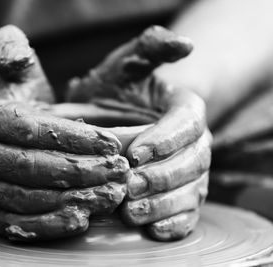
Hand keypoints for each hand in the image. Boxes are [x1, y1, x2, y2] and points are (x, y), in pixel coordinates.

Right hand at [0, 26, 129, 240]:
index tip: (113, 144)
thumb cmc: (16, 108)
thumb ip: (13, 56)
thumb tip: (12, 45)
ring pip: (29, 198)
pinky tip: (81, 221)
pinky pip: (18, 224)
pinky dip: (50, 225)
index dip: (75, 138)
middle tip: (120, 172)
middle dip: (81, 170)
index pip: (35, 130)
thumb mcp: (15, 79)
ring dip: (73, 199)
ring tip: (111, 195)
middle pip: (34, 167)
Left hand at [63, 26, 211, 240]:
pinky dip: (173, 223)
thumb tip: (184, 44)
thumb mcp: (130, 63)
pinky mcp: (182, 194)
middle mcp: (195, 142)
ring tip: (133, 213)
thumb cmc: (122, 87)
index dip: (164, 140)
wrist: (119, 113)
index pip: (185, 125)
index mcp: (187, 109)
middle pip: (191, 162)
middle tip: (130, 186)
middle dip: (161, 177)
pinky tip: (153, 231)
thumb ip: (151, 48)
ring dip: (163, 204)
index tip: (135, 153)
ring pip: (190, 191)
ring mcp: (190, 171)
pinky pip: (187, 212)